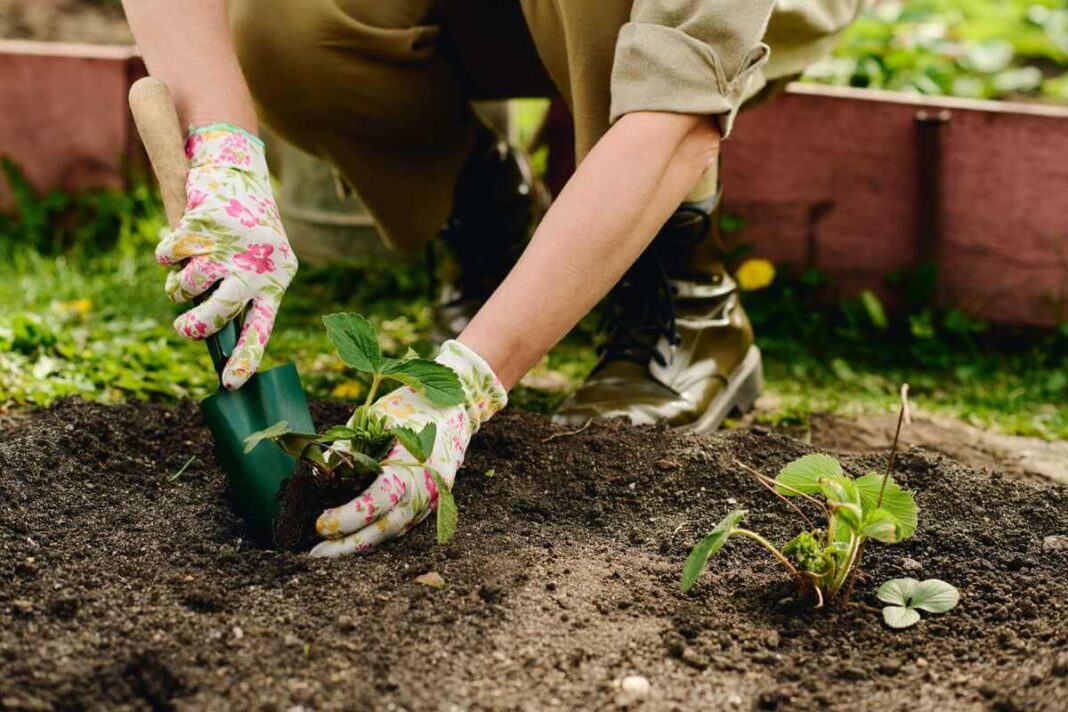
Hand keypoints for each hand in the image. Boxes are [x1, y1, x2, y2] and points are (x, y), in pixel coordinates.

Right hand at [154, 124, 297, 389]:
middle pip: (220, 311)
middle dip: (196, 326)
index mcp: (275, 282)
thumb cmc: (247, 231)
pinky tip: (177, 245)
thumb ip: (238, 296)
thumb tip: (209, 337)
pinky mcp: (205, 223)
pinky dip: (167, 254)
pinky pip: (171, 255)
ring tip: (185, 277)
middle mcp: (256, 266)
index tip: (229, 385)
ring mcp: (231, 245)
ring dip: (179, 286)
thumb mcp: (255, 265)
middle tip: (183, 329)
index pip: (261, 328)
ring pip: (190, 284)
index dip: (244, 358)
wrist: (239, 173)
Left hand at [311, 340, 506, 556]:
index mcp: (411, 468)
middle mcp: (424, 490)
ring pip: (392, 533)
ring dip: (359, 544)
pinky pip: (399, 525)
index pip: (377, 502)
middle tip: (315, 552)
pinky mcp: (429, 504)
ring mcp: (429, 501)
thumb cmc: (409, 410)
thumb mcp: (375, 422)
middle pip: (384, 529)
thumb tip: (317, 475)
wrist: (453, 409)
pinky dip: (375, 534)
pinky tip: (351, 538)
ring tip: (327, 550)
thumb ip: (349, 450)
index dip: (348, 517)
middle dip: (347, 545)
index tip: (320, 523)